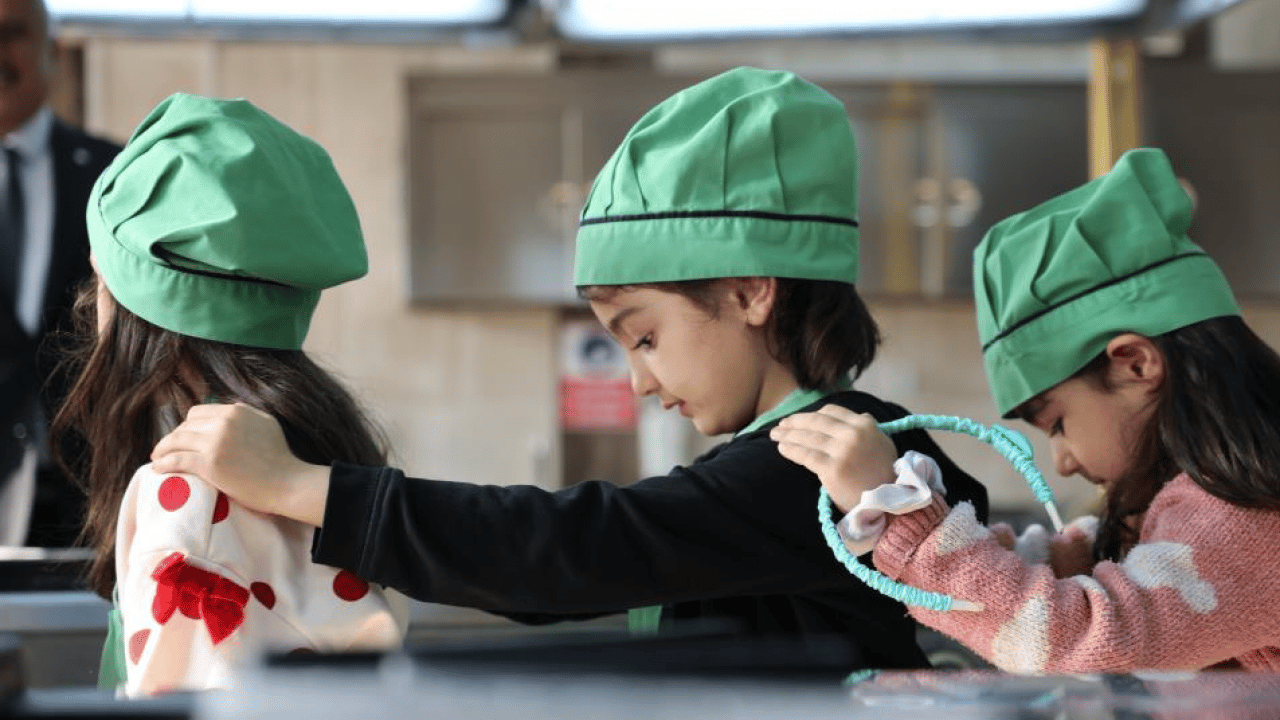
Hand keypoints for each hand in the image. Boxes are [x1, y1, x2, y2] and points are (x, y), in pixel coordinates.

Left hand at [150, 402, 330, 526]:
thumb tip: (227, 411)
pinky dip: (164, 463)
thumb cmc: (280, 458)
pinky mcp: (209, 463)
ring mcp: (215, 442)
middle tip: (168, 450)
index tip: (184, 438)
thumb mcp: (266, 424)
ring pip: (177, 440)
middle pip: (185, 426)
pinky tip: (159, 468)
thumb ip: (245, 415)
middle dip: (174, 437)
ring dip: (163, 449)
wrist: (287, 482)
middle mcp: (223, 422)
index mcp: (236, 411)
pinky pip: (177, 459)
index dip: (188, 426)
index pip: (199, 413)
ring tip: (157, 458)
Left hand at [770, 405, 897, 512]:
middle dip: (795, 422)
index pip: (831, 412)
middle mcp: (853, 434)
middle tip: (781, 425)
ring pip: (808, 437)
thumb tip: (859, 416)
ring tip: (775, 435)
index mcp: (865, 424)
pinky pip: (806, 455)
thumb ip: (868, 429)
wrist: (888, 502)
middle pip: (816, 422)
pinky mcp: (832, 468)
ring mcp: (842, 451)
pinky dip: (791, 450)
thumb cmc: (884, 474)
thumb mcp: (882, 443)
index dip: (812, 414)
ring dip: (788, 435)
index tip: (799, 419)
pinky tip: (782, 448)